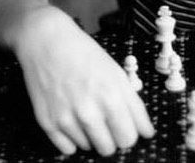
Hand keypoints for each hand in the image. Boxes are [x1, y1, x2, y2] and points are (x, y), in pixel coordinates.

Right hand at [14, 9, 153, 155]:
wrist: (48, 43)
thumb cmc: (85, 54)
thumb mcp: (117, 73)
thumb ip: (133, 105)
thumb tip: (146, 132)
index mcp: (111, 96)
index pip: (130, 137)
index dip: (133, 133)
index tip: (132, 130)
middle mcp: (89, 111)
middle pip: (111, 148)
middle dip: (114, 138)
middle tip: (111, 122)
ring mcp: (67, 119)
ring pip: (90, 149)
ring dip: (93, 136)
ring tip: (89, 112)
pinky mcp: (48, 123)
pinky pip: (68, 149)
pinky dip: (74, 139)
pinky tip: (74, 119)